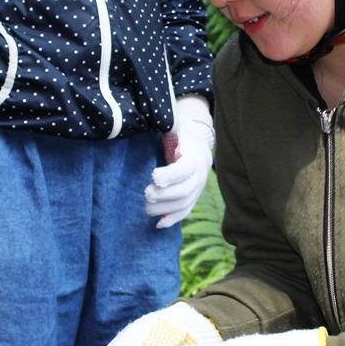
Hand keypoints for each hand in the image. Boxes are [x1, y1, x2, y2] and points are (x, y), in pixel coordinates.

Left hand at [145, 94, 213, 228]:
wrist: (198, 142)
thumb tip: (146, 121)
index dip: (170, 175)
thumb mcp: (174, 126)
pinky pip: (185, 212)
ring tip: (146, 208)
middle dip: (164, 195)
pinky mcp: (193, 197)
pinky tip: (158, 225)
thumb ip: (165, 128)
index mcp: (194, 156)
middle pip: (184, 191)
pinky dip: (172, 219)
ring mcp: (197, 188)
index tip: (153, 176)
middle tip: (145, 194)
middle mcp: (199, 175)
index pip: (184, 169)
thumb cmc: (179, 132)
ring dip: (164, 209)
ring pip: (183, 204)